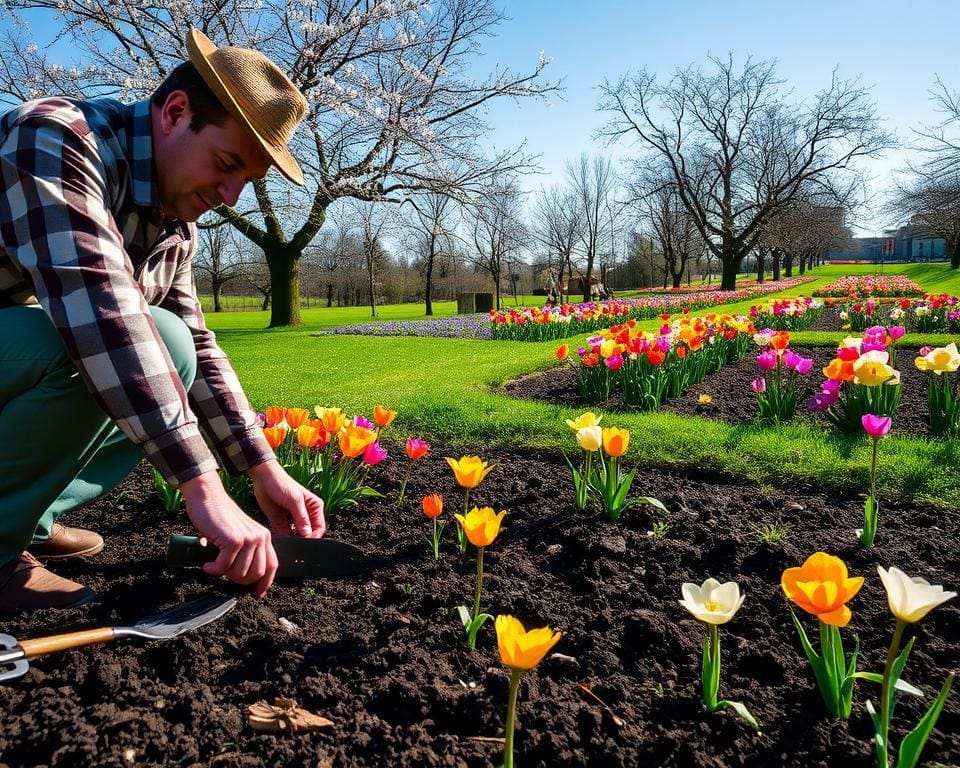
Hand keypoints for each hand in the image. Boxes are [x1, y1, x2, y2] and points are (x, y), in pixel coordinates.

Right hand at [179, 470, 277, 597]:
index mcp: (264, 536)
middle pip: (256, 573)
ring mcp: (248, 538)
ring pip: (240, 573)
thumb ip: (247, 551)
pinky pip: (224, 566)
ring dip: (225, 574)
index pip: (272, 566)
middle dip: (239, 580)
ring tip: (214, 564)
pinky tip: (207, 564)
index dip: (264, 583)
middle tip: (224, 573)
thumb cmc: (220, 517)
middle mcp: (260, 537)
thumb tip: (245, 576)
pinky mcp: (234, 540)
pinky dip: (213, 569)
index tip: (256, 595)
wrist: (208, 497)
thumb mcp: (240, 533)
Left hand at [248, 459, 325, 538]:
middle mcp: (305, 515)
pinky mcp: (280, 522)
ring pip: (294, 536)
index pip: (319, 528)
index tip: (303, 542)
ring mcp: (292, 519)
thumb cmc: (282, 483)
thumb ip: (302, 518)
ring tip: (283, 539)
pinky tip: (277, 536)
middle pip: (307, 533)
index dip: (313, 537)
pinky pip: (282, 534)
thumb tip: (307, 534)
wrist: (262, 477)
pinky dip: (280, 537)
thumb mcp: (294, 500)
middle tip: (292, 542)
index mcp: (314, 507)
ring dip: (289, 540)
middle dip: (300, 539)